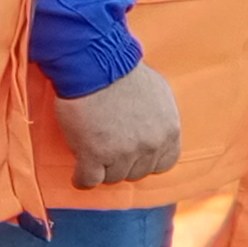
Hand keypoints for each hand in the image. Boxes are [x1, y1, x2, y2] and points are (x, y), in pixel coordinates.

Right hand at [54, 62, 182, 189]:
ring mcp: (122, 153)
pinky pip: (88, 180)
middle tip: (107, 152)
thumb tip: (155, 127)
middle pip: (136, 172)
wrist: (94, 66)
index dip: (146, 160)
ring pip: (112, 177)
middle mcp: (150, 145)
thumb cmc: (122, 72)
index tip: (133, 155)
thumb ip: (160, 117)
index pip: (164, 163)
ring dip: (101, 169)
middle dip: (122, 164)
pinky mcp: (93, 155)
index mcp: (169, 131)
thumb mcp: (158, 93)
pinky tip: (78, 174)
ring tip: (90, 157)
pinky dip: (82, 179)